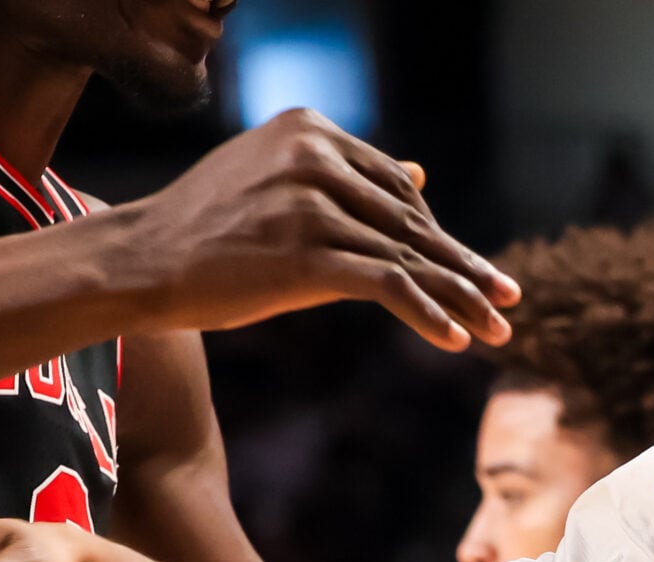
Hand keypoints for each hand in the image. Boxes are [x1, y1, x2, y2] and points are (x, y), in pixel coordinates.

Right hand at [121, 111, 515, 346]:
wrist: (143, 260)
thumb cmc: (207, 229)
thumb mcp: (279, 184)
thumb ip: (348, 179)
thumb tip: (420, 173)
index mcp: (310, 128)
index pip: (396, 187)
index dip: (436, 237)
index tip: (473, 271)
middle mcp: (315, 155)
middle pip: (410, 222)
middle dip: (464, 268)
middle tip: (510, 300)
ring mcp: (312, 203)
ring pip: (407, 257)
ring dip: (460, 299)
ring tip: (498, 331)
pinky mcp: (307, 253)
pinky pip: (386, 285)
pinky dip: (426, 314)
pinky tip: (454, 341)